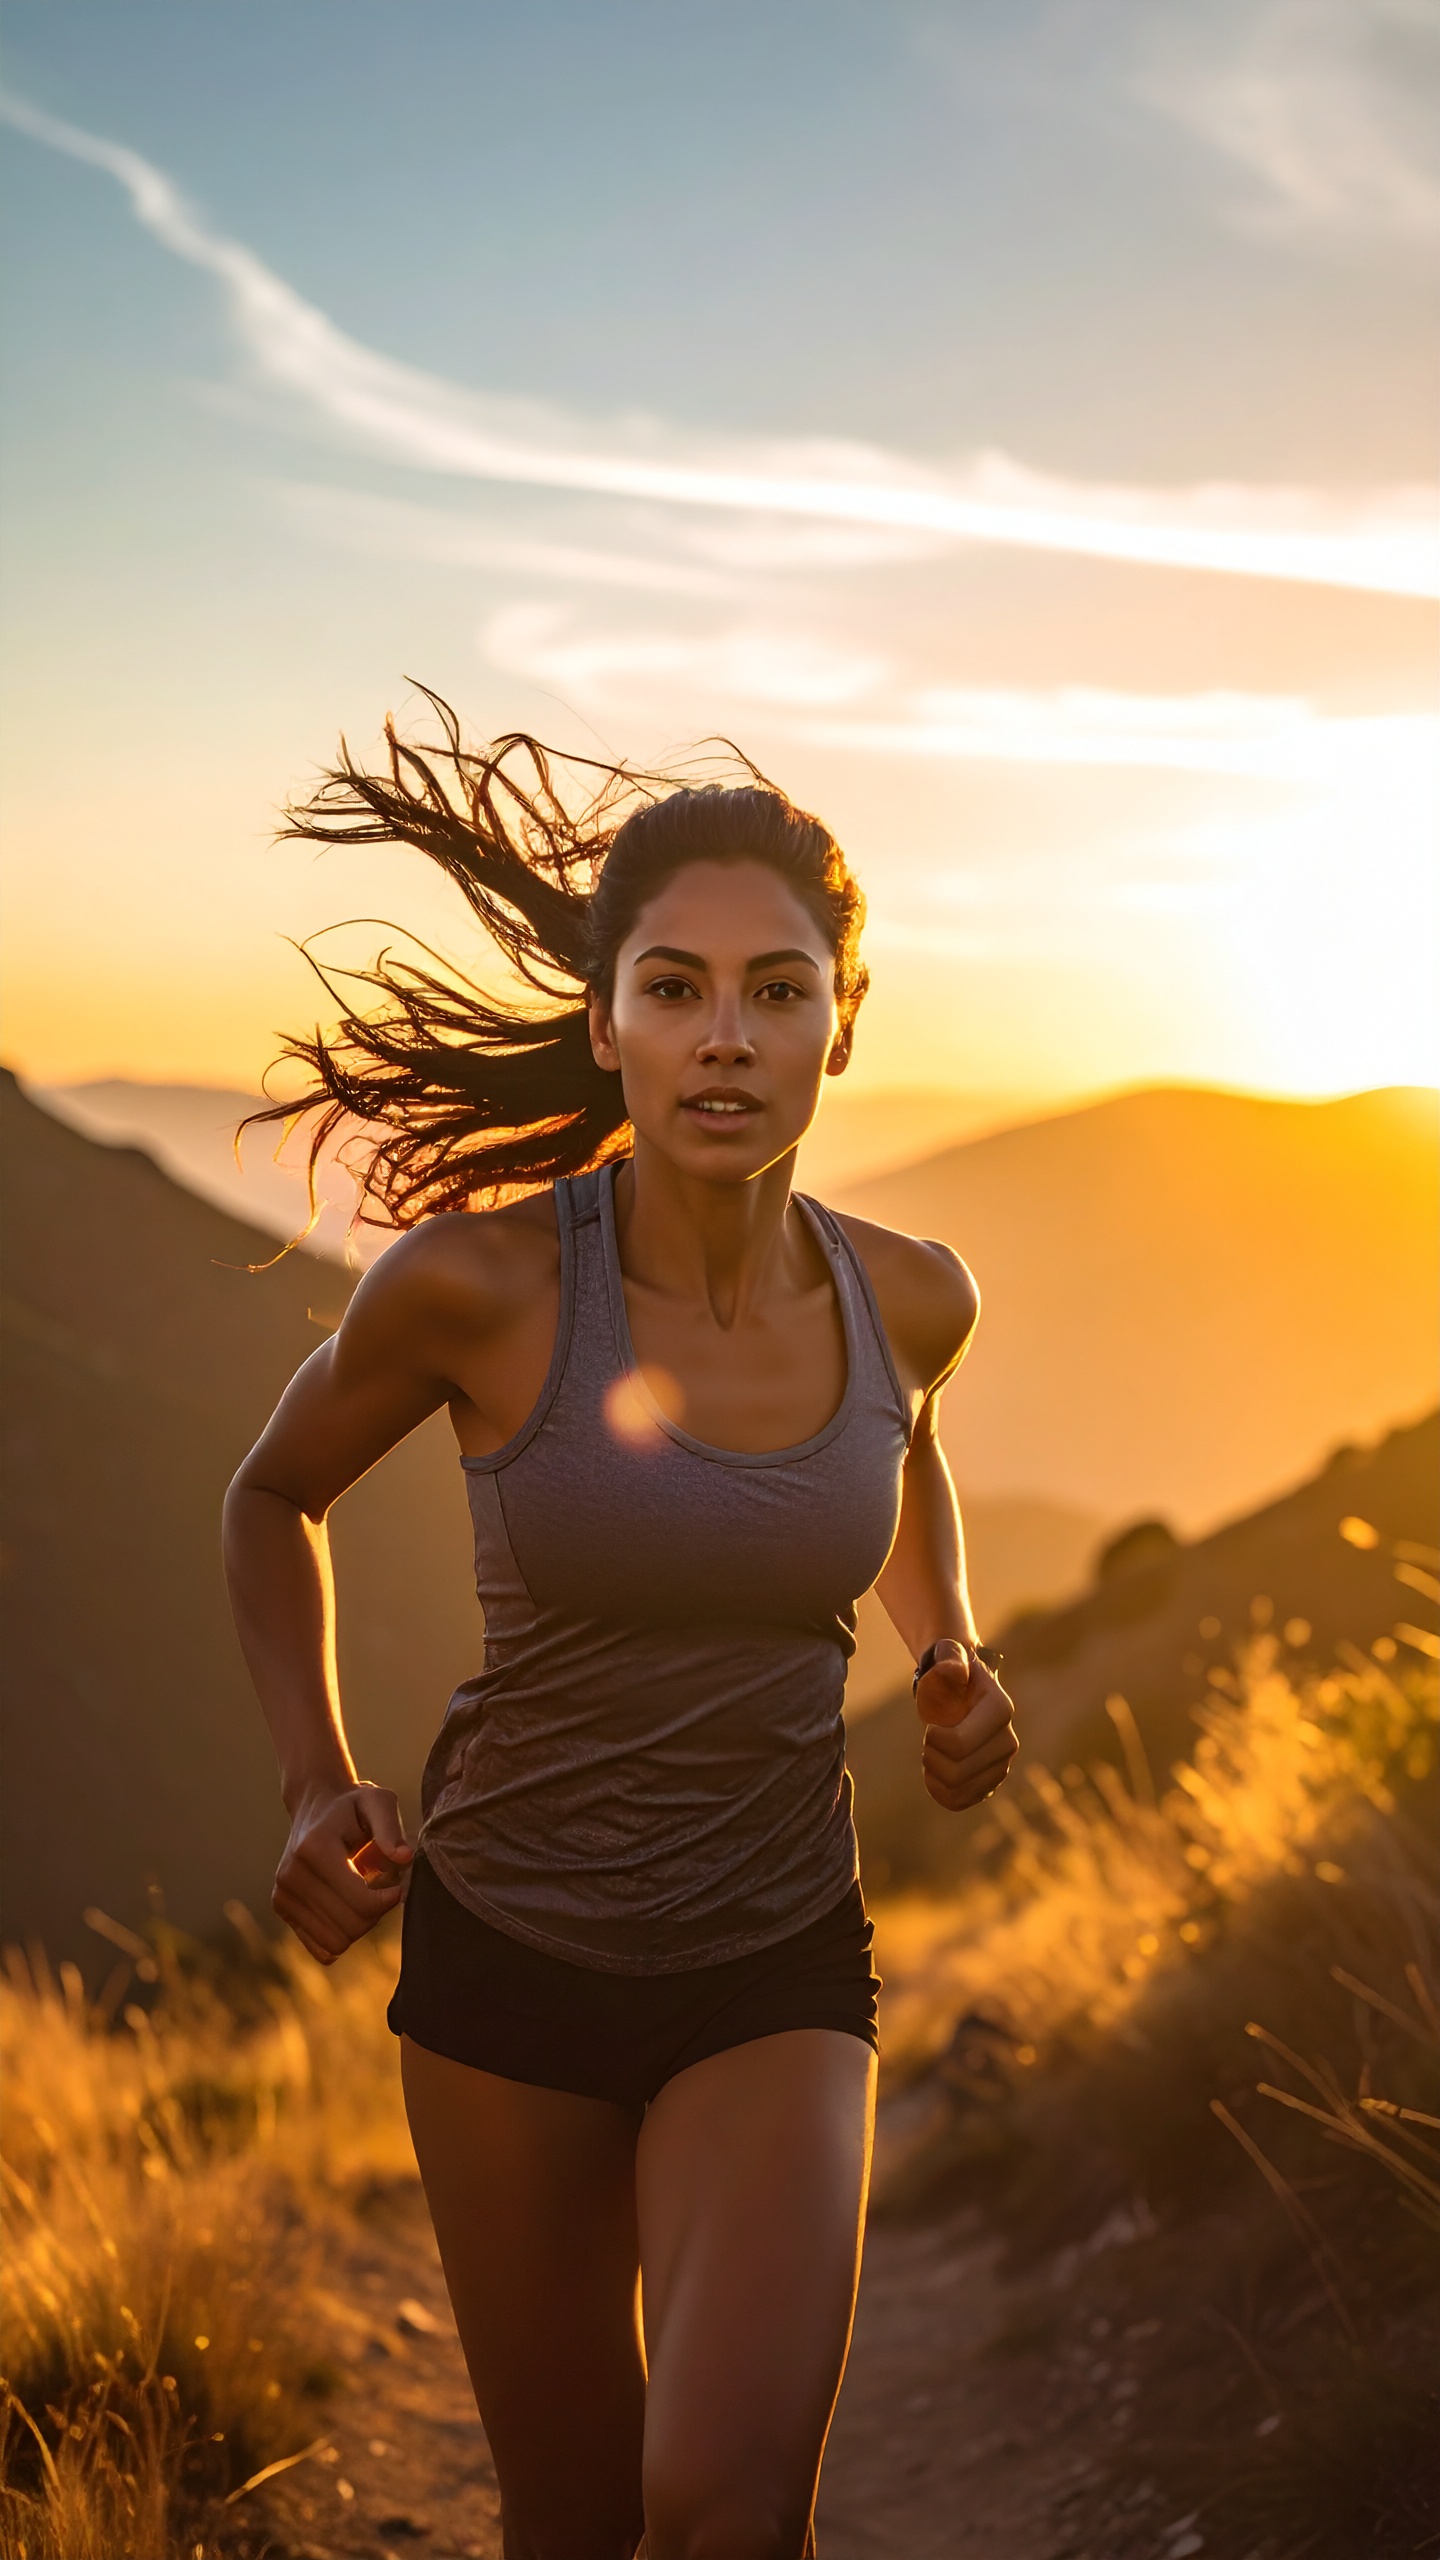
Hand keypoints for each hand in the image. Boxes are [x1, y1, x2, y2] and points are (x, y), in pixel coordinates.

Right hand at [273, 1780, 412, 1964]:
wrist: (316, 1806)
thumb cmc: (354, 1806)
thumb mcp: (378, 1803)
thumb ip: (391, 1829)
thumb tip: (404, 1858)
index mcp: (315, 1849)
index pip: (360, 1903)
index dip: (388, 1901)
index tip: (397, 1887)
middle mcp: (291, 1874)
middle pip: (349, 1927)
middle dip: (375, 1914)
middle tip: (381, 1890)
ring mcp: (282, 1892)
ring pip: (335, 1943)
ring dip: (359, 1925)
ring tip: (363, 1895)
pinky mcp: (280, 1906)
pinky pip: (319, 1947)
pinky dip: (340, 1934)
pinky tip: (346, 1908)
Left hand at [916, 1641, 1018, 1811]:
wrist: (958, 1689)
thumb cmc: (949, 1672)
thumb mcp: (947, 1657)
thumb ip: (949, 1660)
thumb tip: (953, 1673)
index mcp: (1000, 1710)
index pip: (959, 1745)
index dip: (934, 1740)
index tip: (929, 1725)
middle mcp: (1008, 1741)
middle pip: (958, 1773)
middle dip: (931, 1758)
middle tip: (926, 1742)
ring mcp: (1002, 1764)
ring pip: (959, 1791)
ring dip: (934, 1775)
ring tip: (931, 1755)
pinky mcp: (990, 1781)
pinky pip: (961, 1802)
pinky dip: (941, 1793)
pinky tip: (934, 1775)